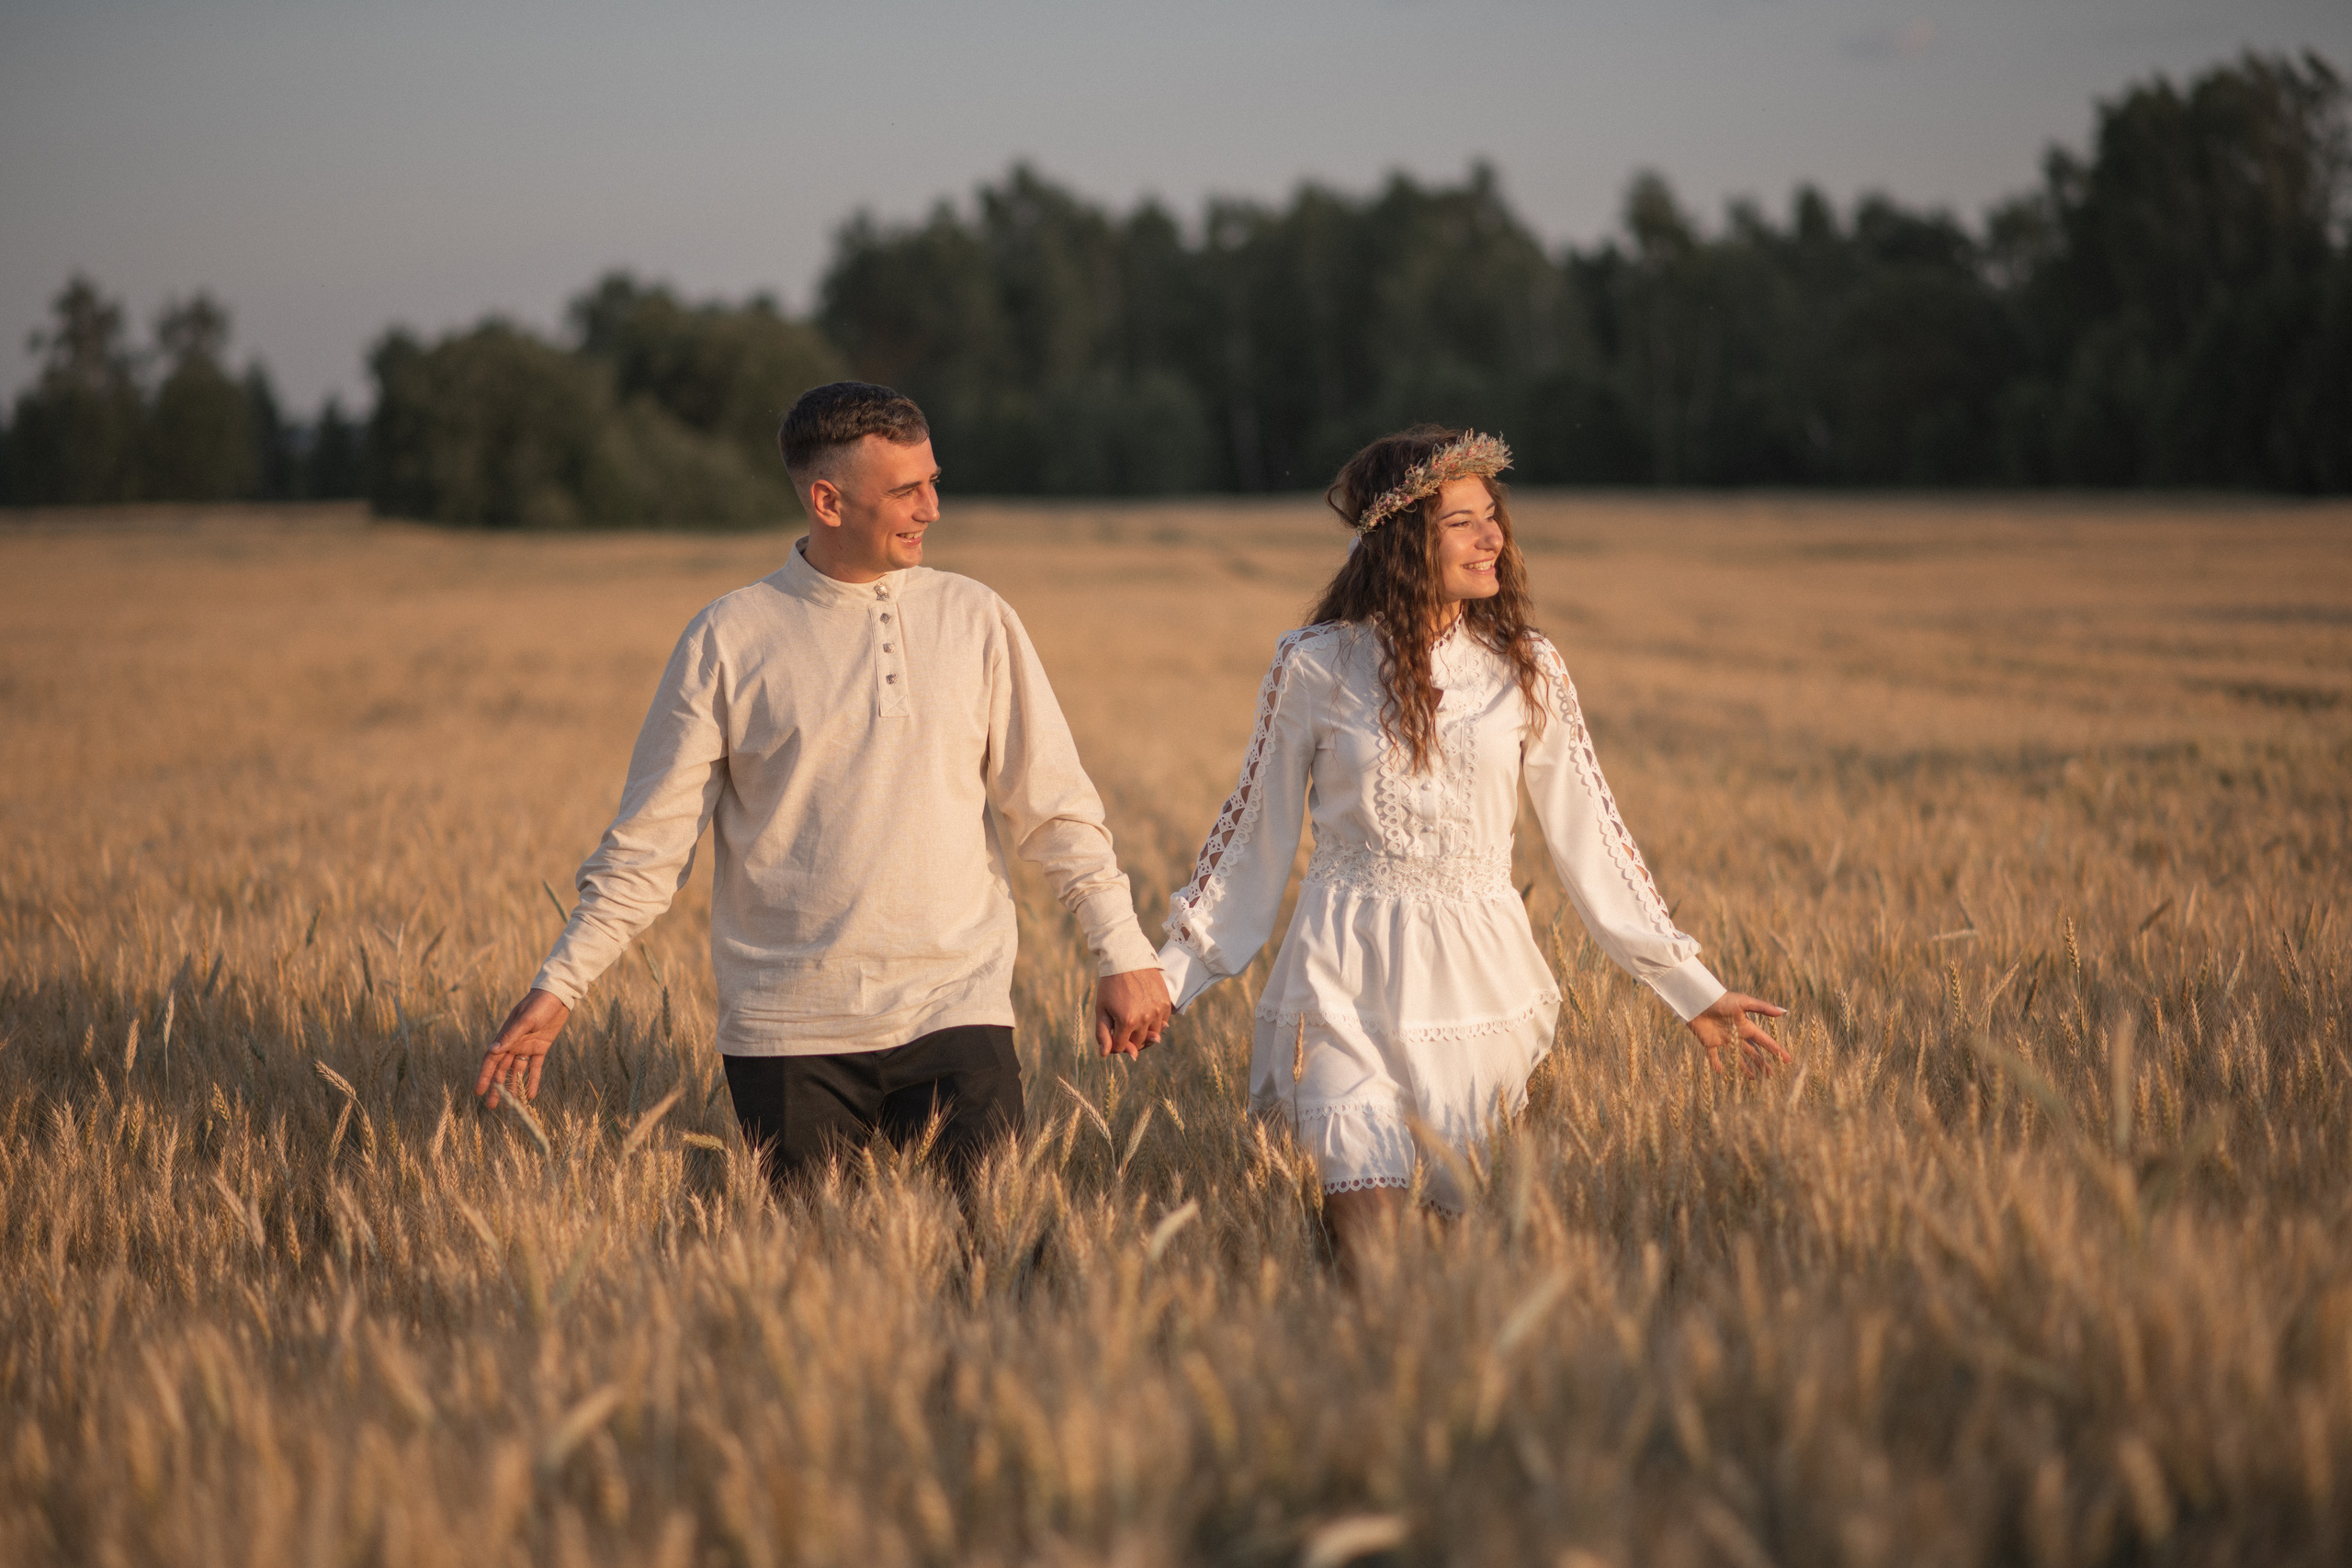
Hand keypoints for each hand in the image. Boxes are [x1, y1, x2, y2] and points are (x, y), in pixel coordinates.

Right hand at [474, 988, 570, 1106]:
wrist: (557, 996)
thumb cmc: (538, 1004)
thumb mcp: (526, 1019)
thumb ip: (511, 1036)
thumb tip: (493, 1050)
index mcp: (506, 1037)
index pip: (491, 1060)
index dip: (484, 1076)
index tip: (478, 1091)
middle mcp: (513, 1044)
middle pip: (502, 1070)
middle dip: (497, 1087)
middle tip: (492, 1106)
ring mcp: (526, 1047)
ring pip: (517, 1072)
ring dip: (513, 1087)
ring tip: (511, 1106)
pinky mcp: (540, 1048)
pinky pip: (535, 1068)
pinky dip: (532, 1081)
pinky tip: (531, 1095)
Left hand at [1094, 968, 1172, 1058]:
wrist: (1128, 959)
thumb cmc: (1111, 985)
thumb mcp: (1101, 1008)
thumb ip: (1102, 1033)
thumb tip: (1105, 1054)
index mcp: (1127, 1021)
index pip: (1120, 1047)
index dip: (1113, 1044)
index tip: (1110, 1034)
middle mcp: (1145, 1018)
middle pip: (1138, 1044)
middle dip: (1128, 1040)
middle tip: (1122, 1029)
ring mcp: (1158, 1011)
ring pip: (1152, 1036)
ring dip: (1142, 1034)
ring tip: (1134, 1023)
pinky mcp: (1166, 1004)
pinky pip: (1162, 1024)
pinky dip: (1154, 1024)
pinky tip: (1145, 1014)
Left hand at [1686, 991, 1789, 1077]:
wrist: (1698, 999)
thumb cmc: (1722, 999)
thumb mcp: (1743, 1002)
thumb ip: (1762, 1008)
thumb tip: (1783, 1013)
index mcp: (1746, 1026)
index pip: (1764, 1041)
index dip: (1775, 1050)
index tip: (1787, 1060)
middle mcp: (1736, 1034)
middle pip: (1753, 1051)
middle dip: (1762, 1063)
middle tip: (1771, 1075)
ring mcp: (1723, 1039)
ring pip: (1736, 1056)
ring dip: (1745, 1067)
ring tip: (1754, 1078)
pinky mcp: (1709, 1042)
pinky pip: (1713, 1055)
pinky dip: (1716, 1063)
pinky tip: (1722, 1072)